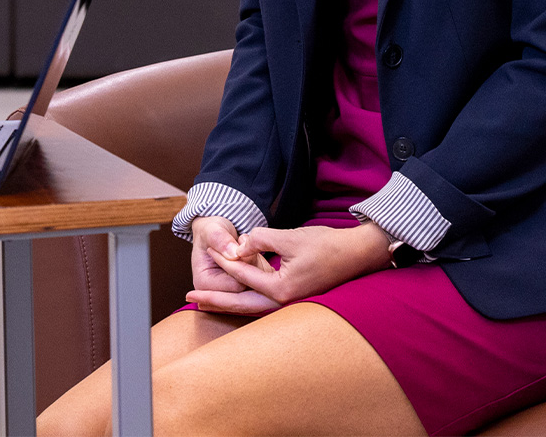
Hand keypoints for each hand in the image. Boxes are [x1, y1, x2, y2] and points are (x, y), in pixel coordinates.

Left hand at [187, 222, 391, 315]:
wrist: (357, 255)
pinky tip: (235, 295)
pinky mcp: (293, 300)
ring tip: (203, 302)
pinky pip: (261, 304)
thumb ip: (261, 240)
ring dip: (226, 303)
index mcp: (281, 289)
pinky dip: (245, 300)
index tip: (208, 252)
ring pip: (249, 308)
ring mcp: (288, 305)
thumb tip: (238, 245)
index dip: (225, 260)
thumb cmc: (327, 244)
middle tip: (188, 300)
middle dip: (213, 301)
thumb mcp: (291, 237)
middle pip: (239, 305)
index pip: (243, 275)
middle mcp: (282, 303)